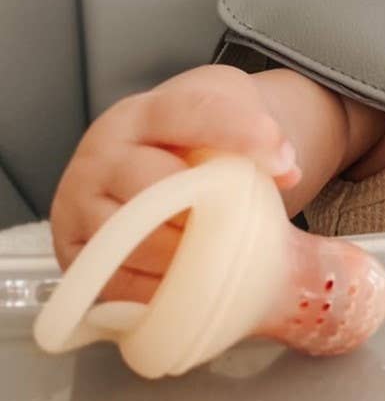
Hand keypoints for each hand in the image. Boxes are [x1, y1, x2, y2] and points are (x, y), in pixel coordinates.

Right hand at [49, 64, 300, 303]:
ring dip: (189, 256)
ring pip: (135, 241)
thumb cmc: (191, 138)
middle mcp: (101, 156)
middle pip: (156, 185)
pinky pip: (120, 285)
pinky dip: (165, 290)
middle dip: (209, 208)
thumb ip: (258, 131)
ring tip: (225, 254)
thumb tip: (289, 172)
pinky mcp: (78, 257)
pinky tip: (196, 283)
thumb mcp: (224, 110)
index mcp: (141, 114)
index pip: (187, 114)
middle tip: (245, 222)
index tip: (281, 158)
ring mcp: (79, 208)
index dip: (237, 133)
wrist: (146, 157)